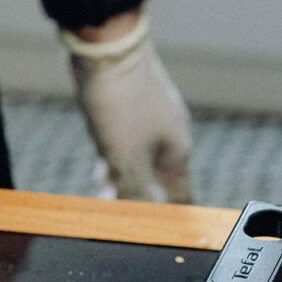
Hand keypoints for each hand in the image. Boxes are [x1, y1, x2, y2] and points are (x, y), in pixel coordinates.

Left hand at [65, 14, 192, 202]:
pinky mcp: (133, 107)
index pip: (180, 197)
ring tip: (103, 192)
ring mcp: (153, 120)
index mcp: (177, 153)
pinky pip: (127, 141)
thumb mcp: (123, 156)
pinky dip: (115, 157)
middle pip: (158, 180)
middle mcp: (170, 136)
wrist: (108, 48)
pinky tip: (101, 163)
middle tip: (121, 214)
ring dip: (122, 179)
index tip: (166, 234)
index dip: (171, 218)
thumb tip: (142, 218)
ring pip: (139, 160)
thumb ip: (134, 190)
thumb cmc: (121, 101)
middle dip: (138, 199)